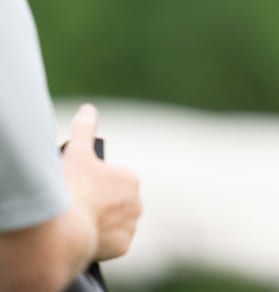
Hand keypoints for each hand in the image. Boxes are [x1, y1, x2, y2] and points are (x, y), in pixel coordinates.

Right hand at [60, 103, 142, 260]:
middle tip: (80, 207)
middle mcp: (137, 202)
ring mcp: (130, 226)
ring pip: (117, 223)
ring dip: (105, 223)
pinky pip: (114, 243)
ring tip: (83, 223)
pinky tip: (90, 237)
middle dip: (103, 204)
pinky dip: (104, 241)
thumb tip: (88, 109)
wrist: (63, 230)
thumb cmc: (70, 189)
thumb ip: (84, 128)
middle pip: (117, 203)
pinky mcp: (122, 246)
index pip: (115, 181)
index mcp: (131, 179)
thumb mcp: (76, 152)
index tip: (82, 190)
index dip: (97, 185)